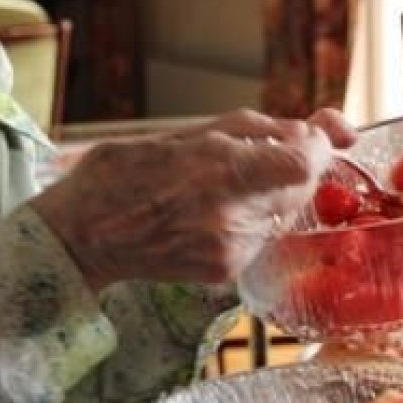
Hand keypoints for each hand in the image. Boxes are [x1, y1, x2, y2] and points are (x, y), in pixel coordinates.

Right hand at [31, 108, 346, 291]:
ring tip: (221, 187)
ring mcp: (230, 248)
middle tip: (260, 157)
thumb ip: (254, 131)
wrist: (82, 235)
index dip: (320, 146)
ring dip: (271, 195)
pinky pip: (261, 237)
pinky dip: (251, 221)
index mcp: (221, 169)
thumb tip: (309, 132)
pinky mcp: (225, 272)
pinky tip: (212, 214)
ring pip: (284, 213)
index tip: (313, 137)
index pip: (306, 162)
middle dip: (294, 168)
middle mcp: (232, 214)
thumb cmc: (125, 172)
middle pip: (303, 188)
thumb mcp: (186, 133)